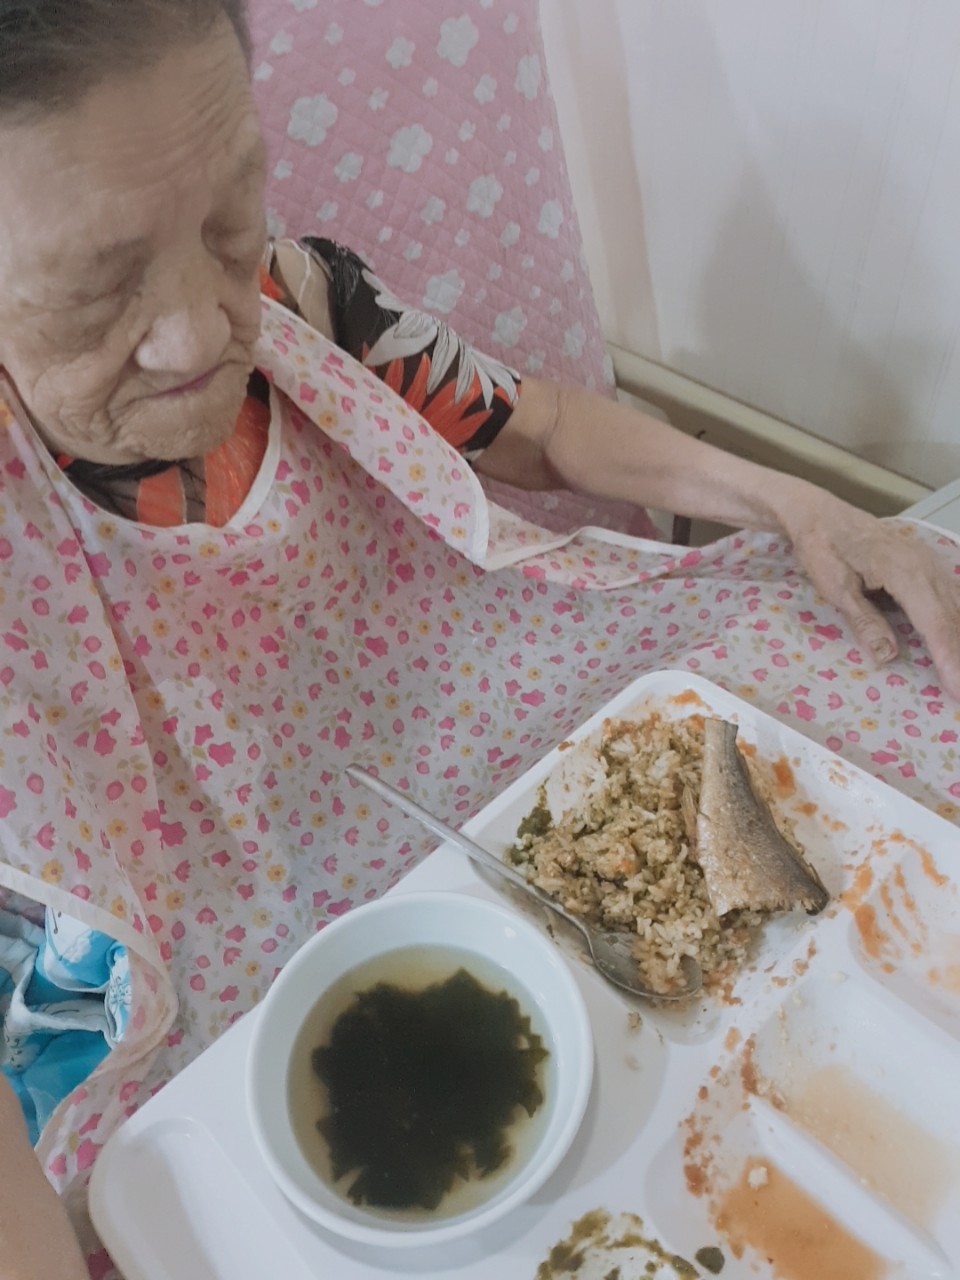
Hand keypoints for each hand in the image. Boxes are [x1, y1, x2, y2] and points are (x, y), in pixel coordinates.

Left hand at [783, 491, 959, 698]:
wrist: (820, 514)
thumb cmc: (822, 547)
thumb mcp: (834, 586)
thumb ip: (863, 619)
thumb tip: (888, 655)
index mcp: (904, 571)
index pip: (935, 621)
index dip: (948, 656)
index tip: (957, 686)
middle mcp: (926, 566)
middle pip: (954, 618)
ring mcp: (930, 564)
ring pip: (958, 608)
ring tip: (959, 676)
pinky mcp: (928, 567)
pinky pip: (952, 599)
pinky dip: (956, 624)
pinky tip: (955, 645)